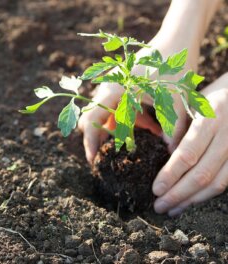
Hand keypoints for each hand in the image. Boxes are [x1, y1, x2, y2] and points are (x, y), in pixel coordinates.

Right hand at [78, 30, 198, 162]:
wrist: (177, 40)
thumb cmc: (173, 66)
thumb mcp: (173, 99)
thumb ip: (171, 128)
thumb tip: (171, 153)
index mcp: (114, 90)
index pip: (91, 120)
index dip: (90, 142)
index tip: (93, 160)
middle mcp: (108, 89)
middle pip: (96, 120)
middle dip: (106, 138)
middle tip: (119, 152)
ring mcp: (114, 87)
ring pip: (110, 116)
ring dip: (125, 129)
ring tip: (149, 130)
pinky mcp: (123, 88)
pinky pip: (120, 109)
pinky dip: (132, 120)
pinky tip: (151, 123)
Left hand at [153, 73, 227, 215]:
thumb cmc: (210, 98)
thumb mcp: (193, 104)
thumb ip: (180, 129)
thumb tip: (168, 157)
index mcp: (213, 116)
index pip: (189, 153)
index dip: (171, 174)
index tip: (156, 190)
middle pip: (202, 173)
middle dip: (179, 193)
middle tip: (159, 206)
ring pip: (217, 182)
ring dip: (193, 200)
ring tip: (173, 209)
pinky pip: (227, 182)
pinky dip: (207, 195)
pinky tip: (192, 201)